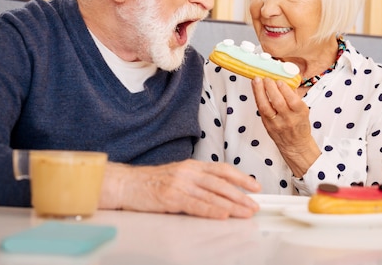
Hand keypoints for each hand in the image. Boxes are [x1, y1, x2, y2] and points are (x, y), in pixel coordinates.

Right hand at [99, 159, 260, 218]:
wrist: (125, 184)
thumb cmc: (151, 182)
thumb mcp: (178, 175)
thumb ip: (198, 181)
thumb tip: (222, 192)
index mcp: (192, 166)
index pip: (222, 169)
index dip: (241, 177)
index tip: (255, 186)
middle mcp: (188, 172)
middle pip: (221, 183)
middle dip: (241, 195)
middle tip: (254, 205)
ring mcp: (179, 184)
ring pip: (212, 194)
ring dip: (232, 205)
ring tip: (245, 212)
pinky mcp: (170, 197)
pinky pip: (195, 204)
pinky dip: (211, 210)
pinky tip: (222, 214)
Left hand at [251, 77, 320, 176]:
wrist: (295, 144)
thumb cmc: (299, 125)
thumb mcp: (303, 110)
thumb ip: (294, 95)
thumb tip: (286, 78)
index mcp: (300, 113)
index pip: (293, 100)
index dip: (285, 89)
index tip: (279, 80)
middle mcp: (288, 119)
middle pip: (278, 102)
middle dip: (271, 88)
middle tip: (267, 78)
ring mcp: (276, 123)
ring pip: (266, 107)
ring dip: (260, 91)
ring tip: (257, 80)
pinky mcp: (267, 125)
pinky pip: (261, 110)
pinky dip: (258, 98)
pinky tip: (256, 89)